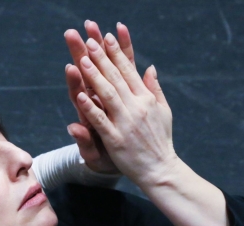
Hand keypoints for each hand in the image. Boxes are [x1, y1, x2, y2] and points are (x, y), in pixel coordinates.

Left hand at [66, 23, 176, 187]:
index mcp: (146, 99)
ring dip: (94, 77)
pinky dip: (91, 109)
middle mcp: (136, 108)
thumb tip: (149, 68)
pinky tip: (80, 96)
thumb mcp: (162, 112)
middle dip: (102, 58)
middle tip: (89, 40)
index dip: (117, 53)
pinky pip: (100, 122)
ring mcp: (125, 123)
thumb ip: (154, 89)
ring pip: (107, 95)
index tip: (106, 37)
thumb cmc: (159, 140)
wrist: (160, 170)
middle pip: (116, 78)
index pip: (128, 71)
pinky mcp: (115, 140)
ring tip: (82, 60)